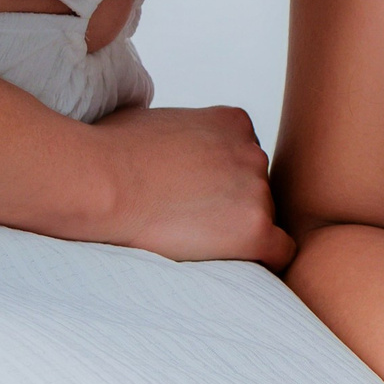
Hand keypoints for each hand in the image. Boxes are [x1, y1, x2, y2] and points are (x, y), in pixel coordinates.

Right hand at [85, 103, 294, 265]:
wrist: (102, 184)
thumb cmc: (110, 153)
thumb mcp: (151, 118)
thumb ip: (178, 129)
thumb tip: (164, 137)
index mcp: (233, 122)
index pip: (244, 157)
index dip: (220, 181)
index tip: (194, 195)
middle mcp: (253, 152)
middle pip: (255, 188)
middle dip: (228, 205)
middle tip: (188, 221)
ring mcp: (257, 190)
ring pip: (262, 219)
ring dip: (235, 232)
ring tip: (190, 239)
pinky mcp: (255, 229)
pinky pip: (281, 251)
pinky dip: (264, 260)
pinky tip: (235, 265)